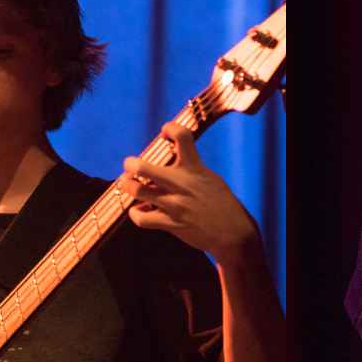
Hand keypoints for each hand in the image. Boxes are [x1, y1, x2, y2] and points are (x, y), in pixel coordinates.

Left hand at [120, 122, 259, 261]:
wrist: (233, 233)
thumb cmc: (222, 203)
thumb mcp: (211, 178)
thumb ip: (191, 168)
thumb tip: (171, 159)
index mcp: (195, 168)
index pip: (182, 136)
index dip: (170, 128)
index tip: (166, 132)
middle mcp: (182, 184)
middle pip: (142, 167)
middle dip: (131, 164)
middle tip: (131, 165)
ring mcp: (174, 205)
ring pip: (136, 191)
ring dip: (128, 186)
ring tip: (130, 185)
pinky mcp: (170, 224)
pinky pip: (140, 218)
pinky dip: (137, 213)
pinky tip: (142, 210)